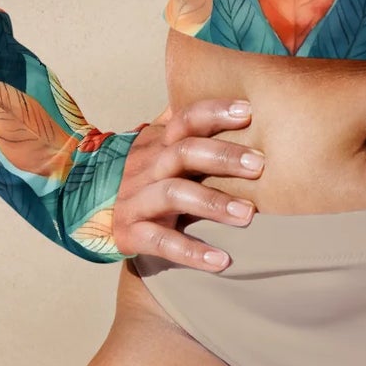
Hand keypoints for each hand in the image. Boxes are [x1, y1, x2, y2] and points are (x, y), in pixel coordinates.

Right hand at [110, 97, 261, 269]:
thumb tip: (246, 105)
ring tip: (248, 215)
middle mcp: (145, 166)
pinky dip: (192, 251)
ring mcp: (134, 200)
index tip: (249, 113)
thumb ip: (193, 132)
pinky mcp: (130, 234)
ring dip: (213, 203)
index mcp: (158, 142)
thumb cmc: (151, 180)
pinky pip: (161, 242)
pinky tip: (222, 260)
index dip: (215, 112)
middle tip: (260, 165)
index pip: (185, 118)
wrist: (105, 221)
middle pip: (183, 152)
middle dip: (223, 156)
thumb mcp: (163, 151)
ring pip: (173, 194)